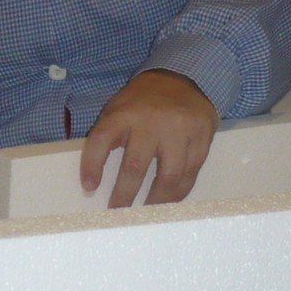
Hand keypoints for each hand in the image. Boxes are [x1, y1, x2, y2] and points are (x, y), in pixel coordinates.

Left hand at [81, 69, 218, 208]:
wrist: (183, 78)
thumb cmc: (143, 102)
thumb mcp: (119, 108)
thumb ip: (109, 137)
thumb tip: (94, 181)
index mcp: (124, 113)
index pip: (101, 139)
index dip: (92, 165)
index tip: (89, 188)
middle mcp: (151, 121)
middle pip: (135, 166)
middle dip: (125, 194)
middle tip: (119, 212)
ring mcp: (179, 130)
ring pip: (168, 175)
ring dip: (156, 200)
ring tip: (147, 212)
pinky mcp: (201, 138)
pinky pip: (190, 173)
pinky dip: (179, 191)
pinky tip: (170, 200)